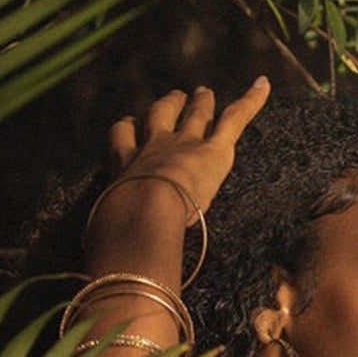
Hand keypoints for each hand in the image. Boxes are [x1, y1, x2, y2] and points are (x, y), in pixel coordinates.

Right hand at [86, 79, 270, 268]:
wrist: (141, 211)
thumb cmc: (119, 228)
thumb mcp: (105, 234)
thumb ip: (104, 242)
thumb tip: (93, 270)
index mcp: (125, 167)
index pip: (122, 141)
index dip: (126, 133)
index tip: (128, 127)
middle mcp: (152, 147)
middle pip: (158, 118)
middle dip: (167, 107)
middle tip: (176, 97)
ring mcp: (185, 144)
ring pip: (194, 115)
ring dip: (200, 104)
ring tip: (205, 94)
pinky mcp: (214, 150)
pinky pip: (234, 120)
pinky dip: (251, 102)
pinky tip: (263, 86)